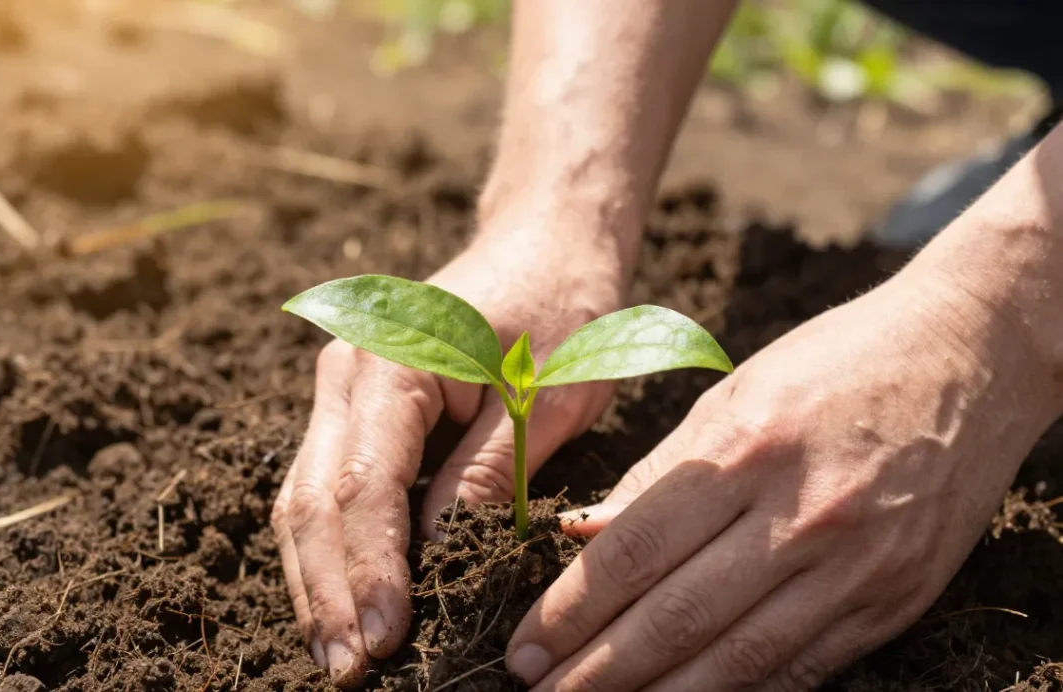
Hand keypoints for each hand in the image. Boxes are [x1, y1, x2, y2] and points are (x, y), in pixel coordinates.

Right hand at [271, 224, 626, 685]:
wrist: (548, 241)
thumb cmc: (562, 307)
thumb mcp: (546, 395)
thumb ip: (489, 474)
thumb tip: (443, 557)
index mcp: (391, 361)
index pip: (364, 485)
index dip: (371, 571)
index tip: (382, 641)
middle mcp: (346, 372)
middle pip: (313, 499)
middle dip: (328, 592)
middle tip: (346, 673)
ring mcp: (342, 388)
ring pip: (305, 498)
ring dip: (318, 580)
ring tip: (337, 655)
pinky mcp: (356, 408)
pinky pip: (327, 484)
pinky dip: (333, 547)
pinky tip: (345, 599)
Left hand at [507, 267, 1061, 690]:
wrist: (968, 354)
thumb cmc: (833, 363)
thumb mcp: (735, 392)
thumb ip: (657, 472)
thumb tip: (582, 533)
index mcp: (745, 450)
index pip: (635, 552)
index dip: (571, 610)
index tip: (526, 645)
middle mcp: (800, 515)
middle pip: (677, 617)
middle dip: (597, 670)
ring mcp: (855, 564)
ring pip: (739, 658)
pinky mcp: (895, 597)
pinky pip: (804, 666)